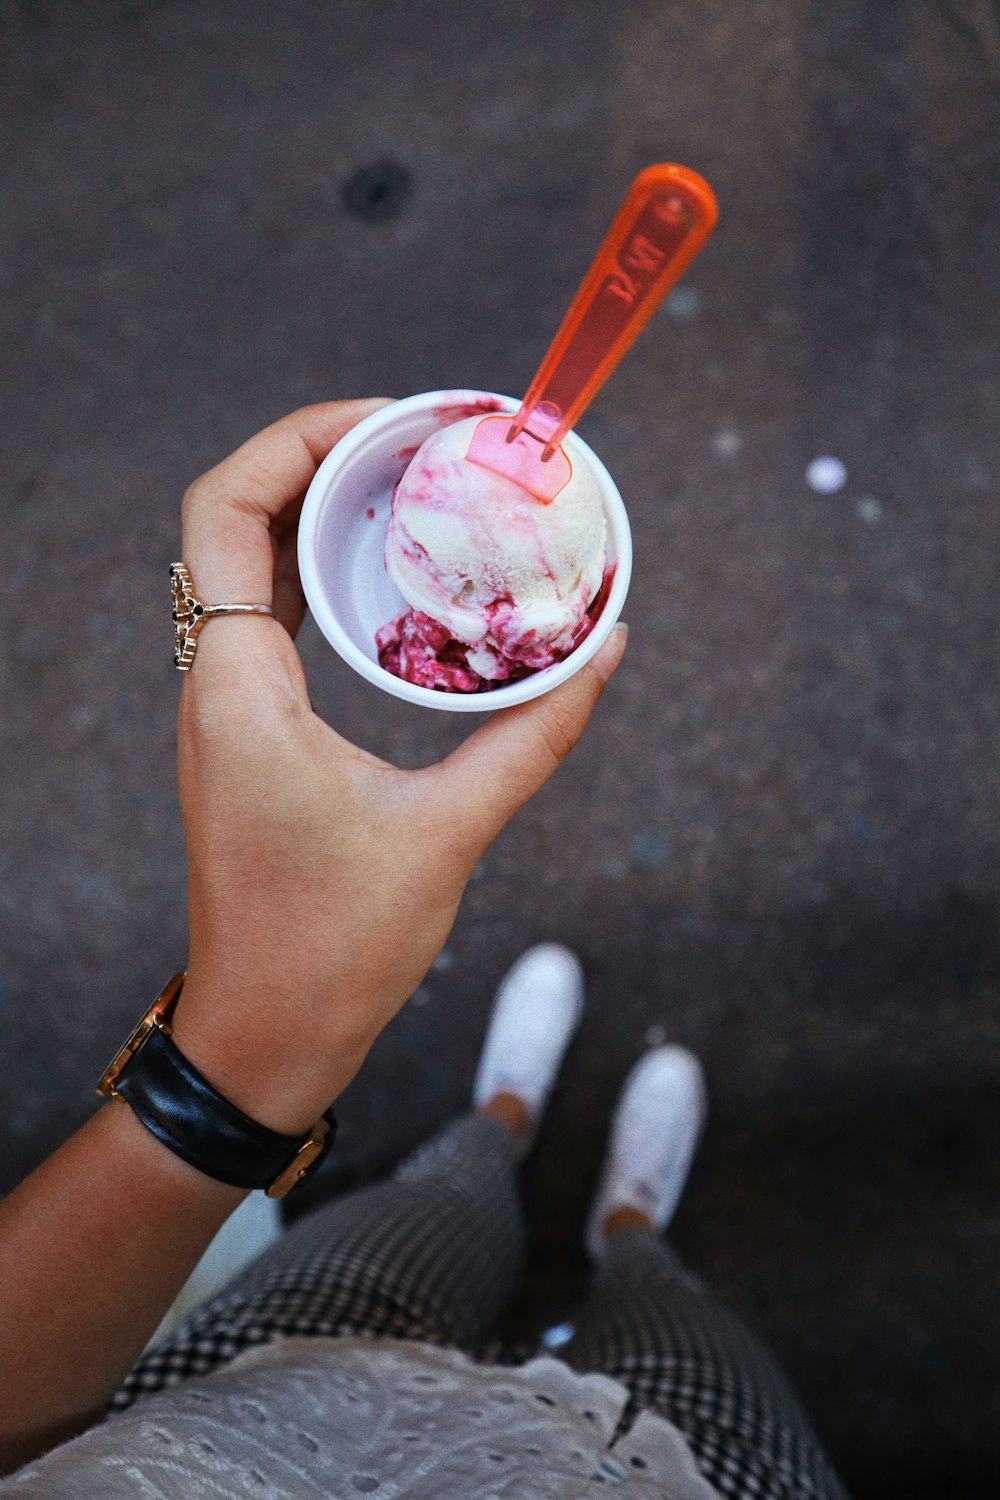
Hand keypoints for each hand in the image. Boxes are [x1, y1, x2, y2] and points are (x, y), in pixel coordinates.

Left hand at [171, 400, 626, 1133]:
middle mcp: (216, 685)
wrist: (265, 1034)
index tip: (391, 422)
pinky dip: (327, 580)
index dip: (296, 438)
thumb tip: (608, 650)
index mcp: (238, 688)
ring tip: (419, 489)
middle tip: (426, 443)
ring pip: (252, 568)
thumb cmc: (335, 947)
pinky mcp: (249, 737)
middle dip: (325, 461)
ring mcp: (227, 711)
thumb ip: (534, 735)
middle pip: (241, 520)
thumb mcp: (449, 833)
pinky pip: (274, 622)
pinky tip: (399, 580)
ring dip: (324, 517)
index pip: (225, 509)